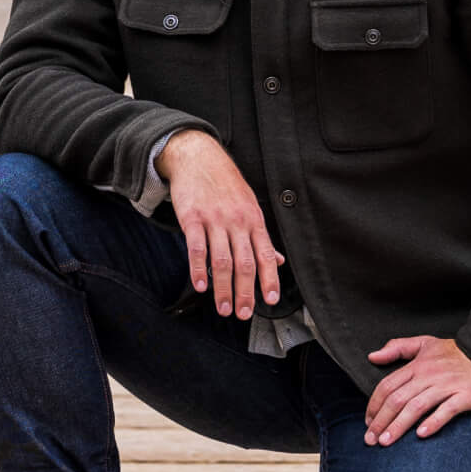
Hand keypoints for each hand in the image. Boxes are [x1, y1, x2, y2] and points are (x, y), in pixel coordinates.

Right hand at [158, 130, 284, 320]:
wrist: (199, 157)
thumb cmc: (226, 185)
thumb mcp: (250, 206)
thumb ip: (261, 237)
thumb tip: (279, 262)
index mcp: (254, 220)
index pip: (266, 254)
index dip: (270, 279)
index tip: (271, 300)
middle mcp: (237, 221)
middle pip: (245, 263)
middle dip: (245, 292)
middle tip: (243, 314)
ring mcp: (214, 219)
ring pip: (222, 260)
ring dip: (223, 288)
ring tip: (223, 308)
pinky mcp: (192, 217)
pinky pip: (196, 247)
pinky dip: (199, 269)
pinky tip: (200, 285)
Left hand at [364, 335, 470, 444]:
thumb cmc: (456, 352)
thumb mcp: (425, 343)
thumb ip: (398, 347)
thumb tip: (372, 356)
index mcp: (417, 365)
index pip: (388, 385)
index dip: (374, 404)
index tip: (367, 421)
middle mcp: (429, 375)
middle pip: (398, 399)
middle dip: (381, 421)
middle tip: (370, 439)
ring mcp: (447, 386)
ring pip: (416, 407)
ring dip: (399, 426)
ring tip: (386, 442)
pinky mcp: (465, 396)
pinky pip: (446, 411)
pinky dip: (432, 422)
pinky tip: (421, 435)